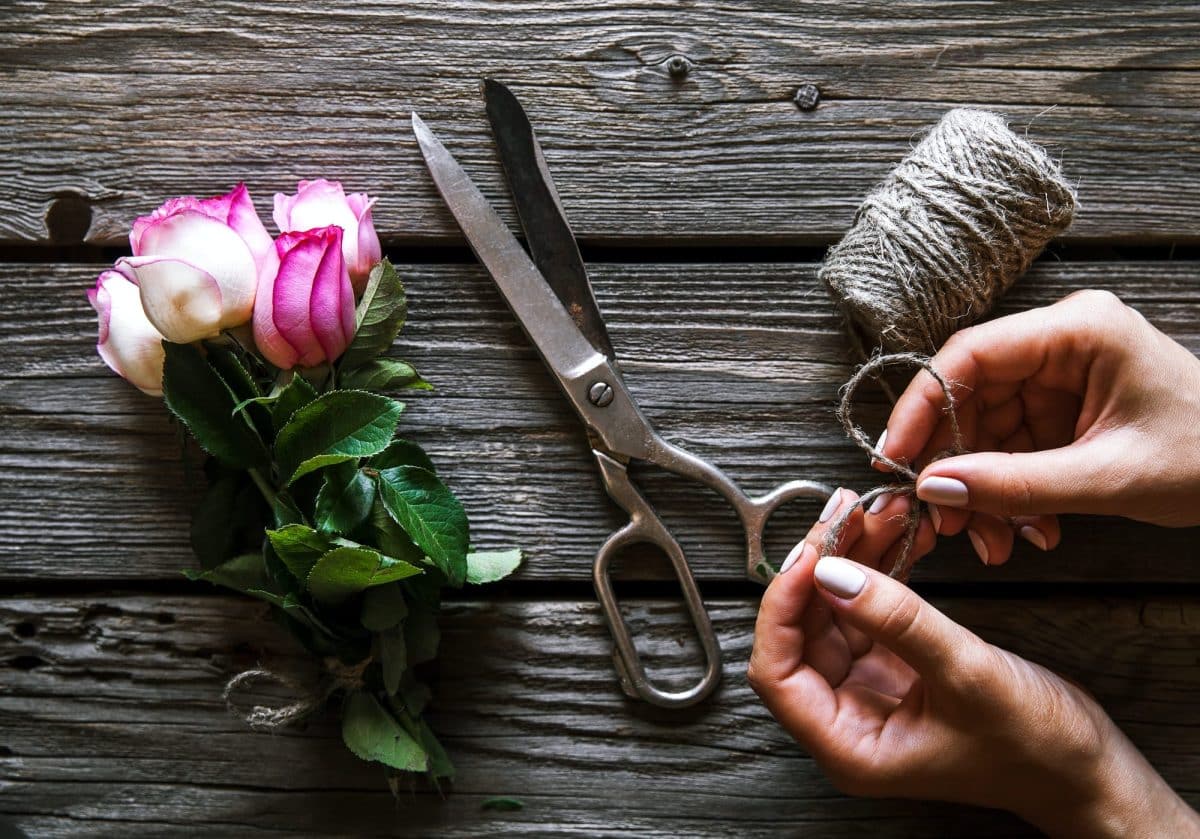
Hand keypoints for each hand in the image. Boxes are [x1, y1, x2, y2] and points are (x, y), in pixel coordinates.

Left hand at [748, 488, 1199, 836]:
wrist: (1088, 770)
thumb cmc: (1035, 747)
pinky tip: (893, 530)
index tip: (810, 553)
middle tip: (845, 511)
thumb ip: (896, 620)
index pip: (777, 671)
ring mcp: (868, 689)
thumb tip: (830, 571)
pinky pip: (868, 608)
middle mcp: (845, 717)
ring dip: (851, 557)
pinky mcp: (894, 666)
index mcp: (847, 744)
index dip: (782, 608)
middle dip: (820, 565)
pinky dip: (878, 568)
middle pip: (802, 630)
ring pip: (834, 610)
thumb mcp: (966, 674)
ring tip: (877, 508)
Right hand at [880, 289, 1199, 564]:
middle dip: (956, 464)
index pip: (970, 355)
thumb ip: (1015, 483)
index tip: (895, 460)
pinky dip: (1010, 492)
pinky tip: (1024, 532)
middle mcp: (1062, 342)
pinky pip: (1014, 447)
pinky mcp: (1065, 408)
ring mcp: (1062, 375)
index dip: (922, 407)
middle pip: (971, 396)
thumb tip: (933, 487)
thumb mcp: (1108, 477)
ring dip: (982, 490)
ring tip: (993, 544)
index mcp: (1078, 330)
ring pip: (987, 429)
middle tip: (943, 520)